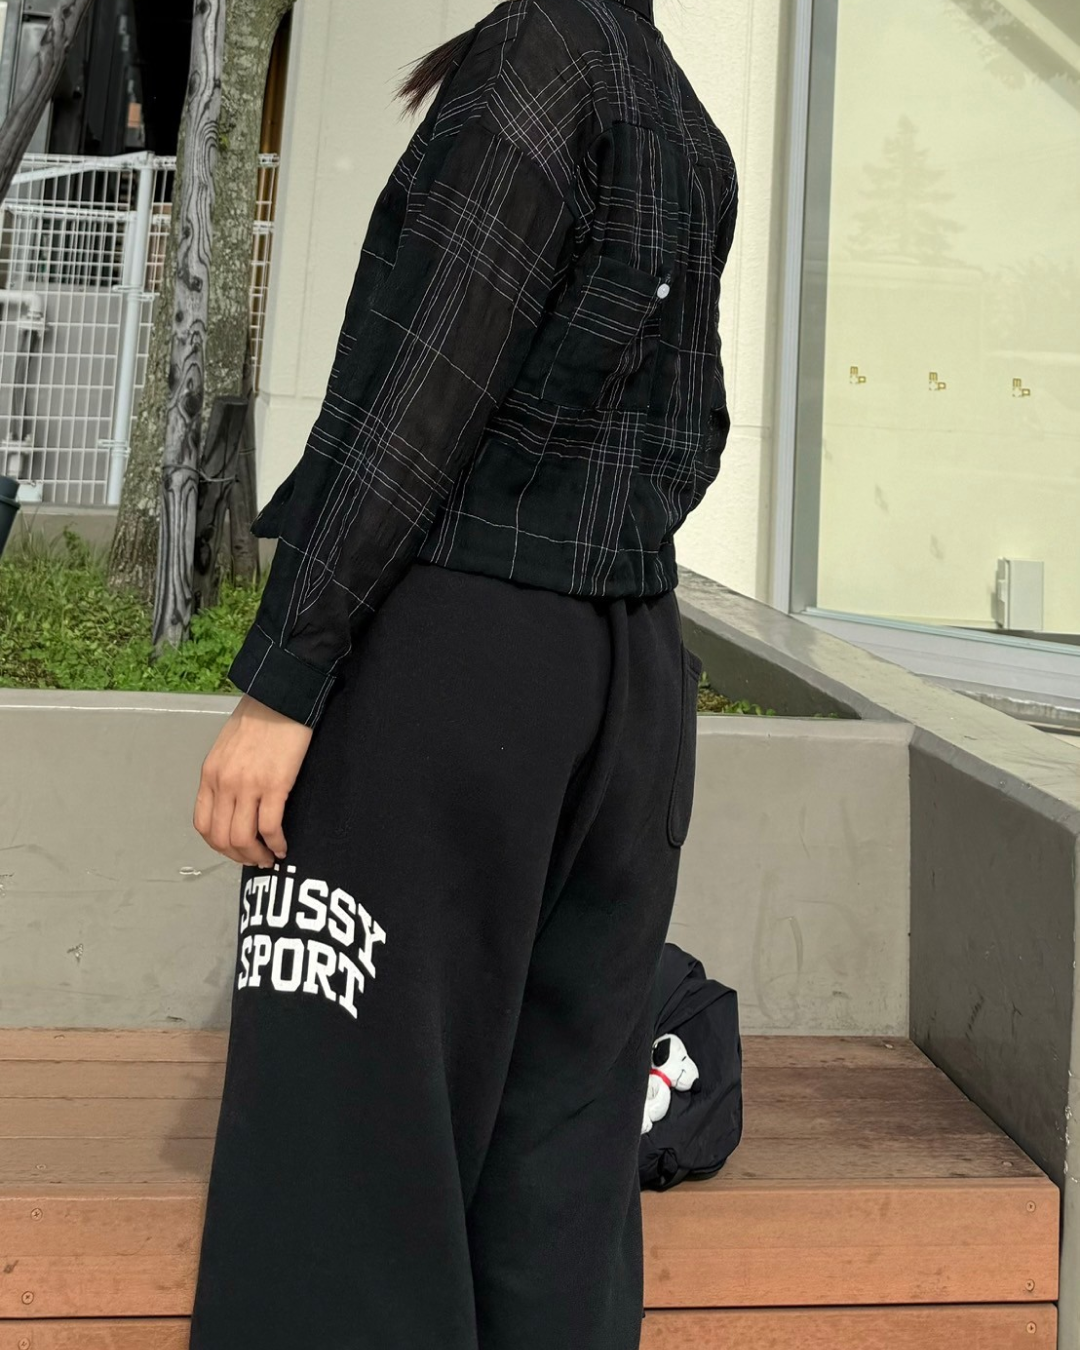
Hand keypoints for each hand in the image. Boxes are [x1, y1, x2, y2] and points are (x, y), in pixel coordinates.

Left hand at [194, 694, 312, 866]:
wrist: (281, 698)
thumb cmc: (260, 717)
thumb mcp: (228, 747)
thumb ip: (226, 774)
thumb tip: (235, 802)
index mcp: (210, 774)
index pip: (203, 824)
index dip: (219, 845)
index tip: (235, 850)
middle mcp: (224, 783)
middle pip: (222, 838)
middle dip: (239, 856)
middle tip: (255, 860)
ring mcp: (248, 786)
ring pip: (243, 838)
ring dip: (256, 855)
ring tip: (270, 857)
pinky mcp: (274, 785)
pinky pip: (270, 827)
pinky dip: (276, 844)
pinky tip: (283, 846)